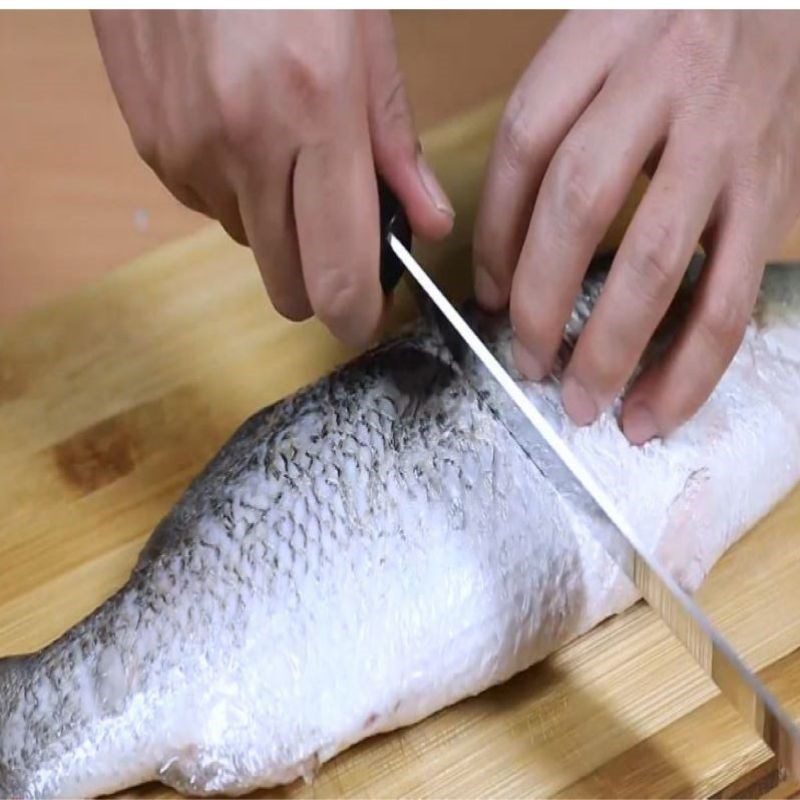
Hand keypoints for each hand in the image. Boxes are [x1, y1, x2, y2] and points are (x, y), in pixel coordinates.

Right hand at [92, 10, 453, 346]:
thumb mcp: (367, 35)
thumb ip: (398, 145)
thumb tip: (427, 223)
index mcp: (315, 112)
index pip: (338, 273)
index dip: (357, 316)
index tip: (367, 318)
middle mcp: (244, 144)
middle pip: (288, 287)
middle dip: (319, 279)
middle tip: (336, 234)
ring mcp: (189, 149)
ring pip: (250, 244)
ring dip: (276, 222)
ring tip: (284, 144)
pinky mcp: (152, 146)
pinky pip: (209, 206)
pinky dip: (235, 188)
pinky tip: (240, 126)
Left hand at [473, 11, 799, 442]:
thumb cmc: (666, 31)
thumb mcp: (593, 44)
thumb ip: (545, 134)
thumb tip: (497, 265)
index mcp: (603, 38)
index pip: (525, 143)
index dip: (494, 233)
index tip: (486, 296)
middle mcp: (667, 85)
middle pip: (580, 204)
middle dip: (541, 300)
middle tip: (526, 363)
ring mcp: (726, 142)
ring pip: (658, 260)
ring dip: (612, 348)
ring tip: (582, 405)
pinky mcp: (773, 191)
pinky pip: (732, 294)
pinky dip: (692, 364)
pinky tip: (658, 407)